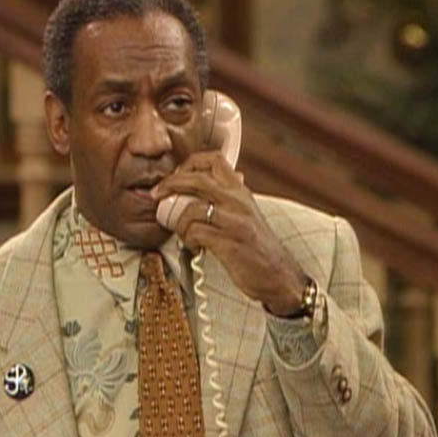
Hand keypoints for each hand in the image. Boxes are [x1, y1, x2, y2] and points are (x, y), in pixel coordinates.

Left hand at [151, 150, 306, 315]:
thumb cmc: (259, 248)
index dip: (189, 163)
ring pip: (191, 208)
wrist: (280, 277)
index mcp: (241, 192)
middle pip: (197, 178)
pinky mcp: (229, 243)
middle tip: (157, 195)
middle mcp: (239, 201)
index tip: (176, 176)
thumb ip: (231, 199)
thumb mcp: (248, 215)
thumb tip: (213, 184)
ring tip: (182, 233)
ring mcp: (235, 222)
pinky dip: (187, 239)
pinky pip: (195, 232)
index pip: (214, 159)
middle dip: (170, 183)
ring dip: (178, 222)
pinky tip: (193, 246)